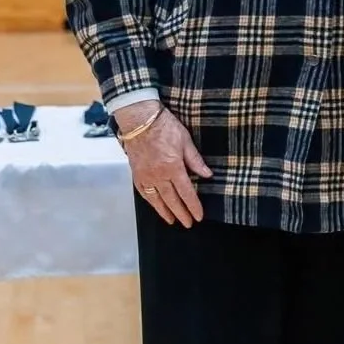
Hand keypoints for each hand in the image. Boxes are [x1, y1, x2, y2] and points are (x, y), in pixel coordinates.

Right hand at [115, 102, 210, 226]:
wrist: (139, 120)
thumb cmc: (164, 126)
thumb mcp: (185, 140)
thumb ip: (196, 160)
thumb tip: (207, 175)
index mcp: (173, 167)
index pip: (186, 192)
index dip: (193, 206)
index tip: (198, 216)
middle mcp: (159, 175)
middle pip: (172, 200)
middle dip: (181, 213)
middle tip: (187, 224)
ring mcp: (145, 176)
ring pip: (156, 199)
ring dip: (165, 211)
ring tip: (172, 220)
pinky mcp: (136, 173)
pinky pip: (144, 192)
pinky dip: (151, 201)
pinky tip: (155, 205)